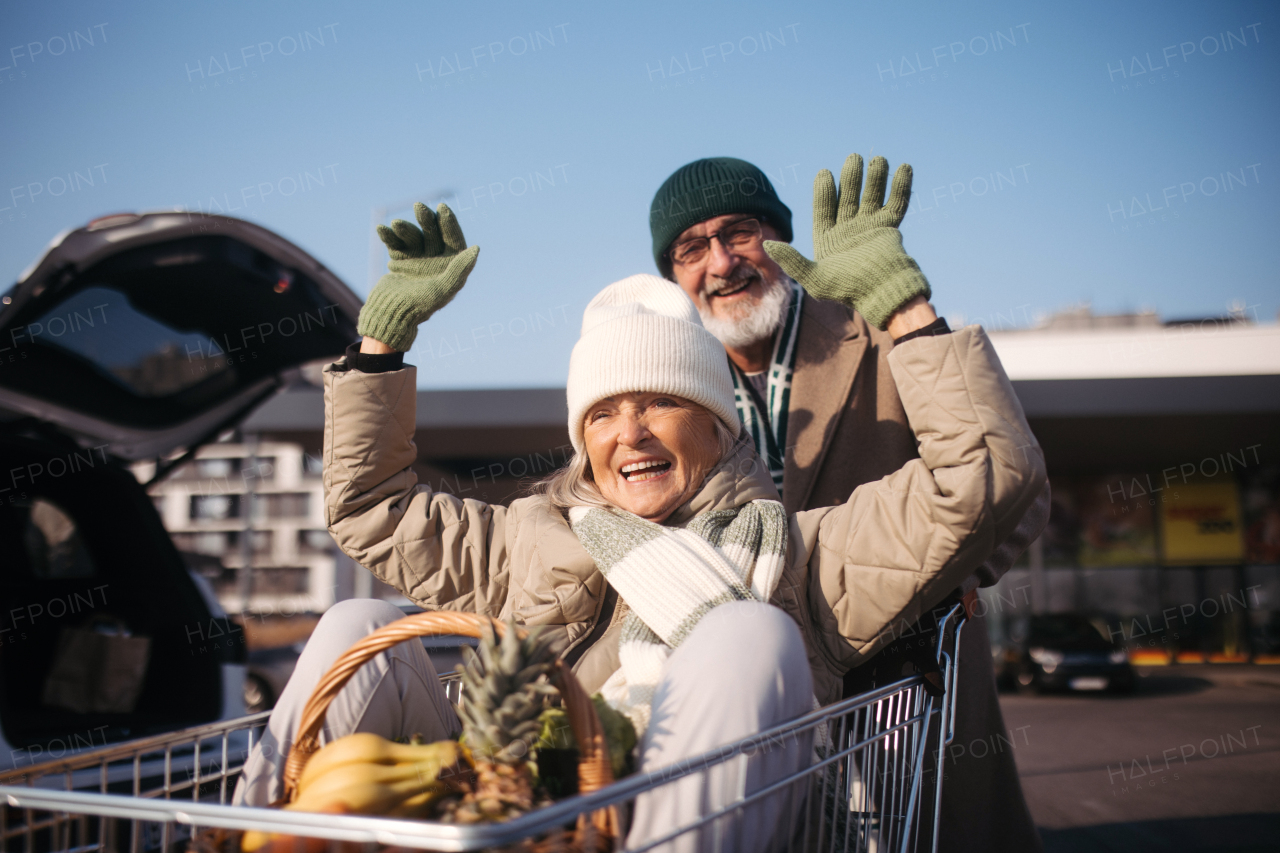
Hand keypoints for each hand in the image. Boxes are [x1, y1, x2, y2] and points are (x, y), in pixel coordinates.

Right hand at [356, 202, 479, 351]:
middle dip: (426, 220)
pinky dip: (389, 236)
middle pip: (433, 234)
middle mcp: (436, 262)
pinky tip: (382, 229)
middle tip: (419, 207)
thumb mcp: (443, 289)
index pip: (452, 240)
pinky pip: (396, 243)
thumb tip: (476, 249)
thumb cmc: (420, 305)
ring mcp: (417, 260)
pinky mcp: (400, 261)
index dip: (449, 223)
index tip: (442, 208)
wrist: (390, 314)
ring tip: (396, 224)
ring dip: (405, 228)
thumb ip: (459, 269)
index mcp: (450, 268)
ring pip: (414, 236)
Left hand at [763, 154, 930, 330]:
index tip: (825, 173)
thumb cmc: (849, 289)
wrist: (883, 294)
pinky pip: (896, 204)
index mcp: (829, 239)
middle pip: (849, 198)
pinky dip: (900, 187)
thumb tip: (767, 245)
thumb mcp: (814, 278)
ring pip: (871, 197)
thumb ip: (792, 260)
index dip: (825, 192)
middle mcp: (848, 230)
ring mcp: (869, 228)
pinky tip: (903, 167)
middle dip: (852, 178)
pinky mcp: (889, 229)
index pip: (824, 209)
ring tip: (877, 159)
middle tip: (854, 159)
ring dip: (875, 178)